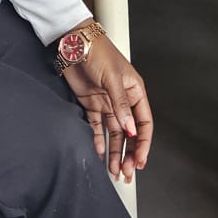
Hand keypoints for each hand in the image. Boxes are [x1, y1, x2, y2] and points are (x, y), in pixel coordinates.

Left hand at [62, 30, 153, 182]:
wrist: (73, 44)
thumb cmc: (99, 53)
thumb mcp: (113, 79)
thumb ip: (121, 106)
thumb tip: (131, 131)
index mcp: (135, 93)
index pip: (144, 124)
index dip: (143, 144)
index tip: (140, 161)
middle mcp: (123, 101)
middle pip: (130, 133)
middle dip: (129, 154)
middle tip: (126, 172)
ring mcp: (107, 104)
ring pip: (114, 134)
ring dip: (115, 152)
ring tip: (114, 171)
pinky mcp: (92, 105)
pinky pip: (97, 128)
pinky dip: (98, 141)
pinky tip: (100, 154)